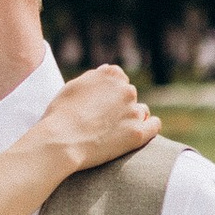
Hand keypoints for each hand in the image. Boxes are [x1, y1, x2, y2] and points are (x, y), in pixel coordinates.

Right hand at [33, 64, 160, 175]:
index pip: (118, 78)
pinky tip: (143, 131)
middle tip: (103, 121)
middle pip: (129, 95)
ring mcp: (133, 111)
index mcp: (110, 74)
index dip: (109, 93)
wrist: (61, 141)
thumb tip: (106, 72)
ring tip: (115, 131)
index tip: (101, 104)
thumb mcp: (73, 86)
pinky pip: (154, 125)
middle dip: (120, 105)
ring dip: (132, 118)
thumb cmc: (60, 115)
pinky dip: (150, 127)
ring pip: (141, 111)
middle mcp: (126, 89)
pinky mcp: (137, 133)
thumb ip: (94, 78)